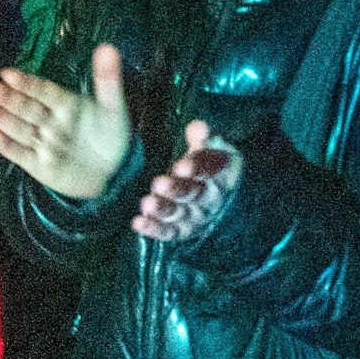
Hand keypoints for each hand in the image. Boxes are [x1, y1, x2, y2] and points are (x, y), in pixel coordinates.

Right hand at [0, 44, 134, 200]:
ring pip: (20, 128)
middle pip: (27, 108)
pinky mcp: (37, 164)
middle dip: (8, 98)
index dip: (27, 83)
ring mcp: (42, 142)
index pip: (43, 91)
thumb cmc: (109, 135)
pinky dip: (7, 146)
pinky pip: (21, 154)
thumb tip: (108, 47)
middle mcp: (49, 120)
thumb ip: (108, 80)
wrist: (110, 174)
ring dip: (2, 117)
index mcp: (65, 103)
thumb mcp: (113, 108)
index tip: (8, 73)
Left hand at [133, 120, 242, 241]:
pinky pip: (169, 232)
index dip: (198, 168)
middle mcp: (212, 197)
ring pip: (180, 214)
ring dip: (163, 209)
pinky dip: (154, 229)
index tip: (181, 166)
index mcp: (222, 172)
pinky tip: (137, 223)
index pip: (212, 169)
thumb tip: (198, 126)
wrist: (219, 195)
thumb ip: (203, 136)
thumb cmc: (208, 162)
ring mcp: (197, 216)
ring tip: (147, 203)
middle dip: (177, 190)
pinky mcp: (182, 230)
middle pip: (194, 193)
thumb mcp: (210, 146)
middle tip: (159, 183)